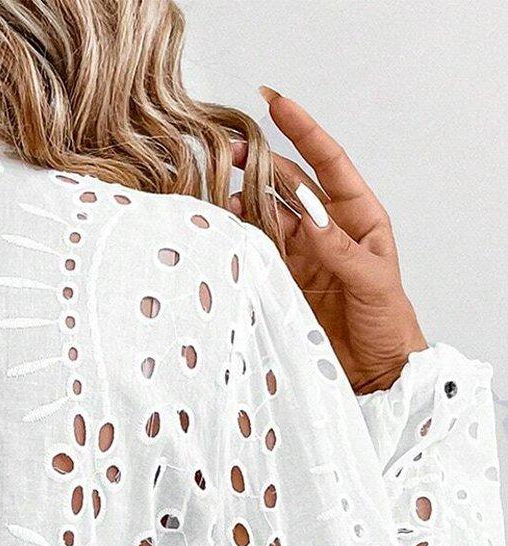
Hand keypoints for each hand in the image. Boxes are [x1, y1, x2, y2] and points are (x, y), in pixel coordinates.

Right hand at [232, 90, 427, 393]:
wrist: (377, 373)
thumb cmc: (389, 324)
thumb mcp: (373, 282)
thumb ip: (340, 250)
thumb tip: (310, 218)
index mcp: (359, 218)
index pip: (329, 164)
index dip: (304, 132)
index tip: (277, 104)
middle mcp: (328, 231)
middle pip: (291, 185)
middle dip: (264, 163)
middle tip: (232, 149)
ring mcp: (303, 256)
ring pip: (269, 217)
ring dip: (247, 203)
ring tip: (224, 195)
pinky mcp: (284, 283)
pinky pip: (258, 253)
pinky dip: (241, 240)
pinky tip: (226, 228)